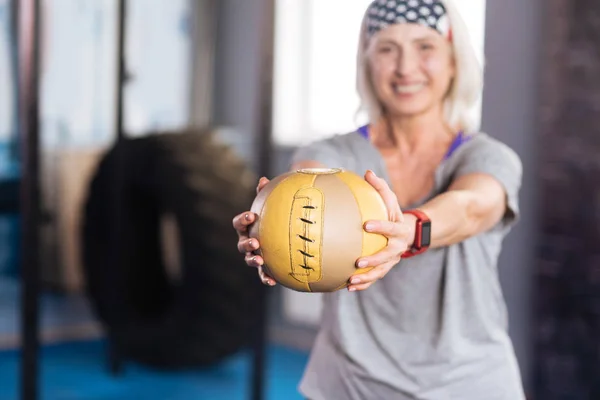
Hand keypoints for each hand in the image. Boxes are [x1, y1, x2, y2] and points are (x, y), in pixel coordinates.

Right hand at [232, 177, 276, 285]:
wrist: (282, 236)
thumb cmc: (272, 218)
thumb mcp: (270, 206)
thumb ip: (266, 194)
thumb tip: (263, 179)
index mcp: (246, 227)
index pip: (239, 223)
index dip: (243, 220)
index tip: (252, 216)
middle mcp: (246, 242)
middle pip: (241, 244)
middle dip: (246, 244)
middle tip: (255, 242)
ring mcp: (253, 255)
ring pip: (249, 260)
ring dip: (253, 261)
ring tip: (260, 261)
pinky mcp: (263, 268)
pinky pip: (262, 274)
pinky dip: (265, 278)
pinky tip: (272, 281)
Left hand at [347, 170, 411, 291]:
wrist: (408, 234)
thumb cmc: (393, 213)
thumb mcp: (390, 200)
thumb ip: (380, 187)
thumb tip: (367, 172)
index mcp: (399, 230)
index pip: (391, 228)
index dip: (380, 227)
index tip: (366, 225)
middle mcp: (398, 247)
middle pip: (387, 256)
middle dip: (373, 260)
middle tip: (358, 262)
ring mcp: (392, 260)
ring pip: (380, 271)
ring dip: (366, 278)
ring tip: (351, 280)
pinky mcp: (385, 268)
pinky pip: (374, 278)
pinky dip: (363, 284)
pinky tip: (348, 287)